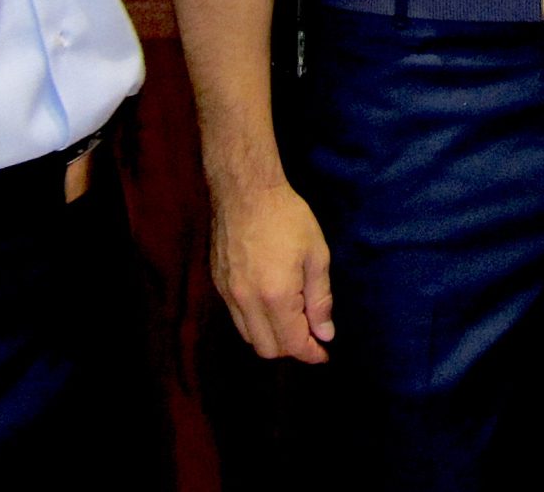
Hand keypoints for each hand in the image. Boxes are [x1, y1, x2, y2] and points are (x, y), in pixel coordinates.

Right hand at [212, 181, 335, 362]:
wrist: (246, 191)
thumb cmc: (287, 217)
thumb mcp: (317, 255)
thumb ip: (320, 299)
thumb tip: (325, 333)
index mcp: (275, 295)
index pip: (293, 343)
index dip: (312, 353)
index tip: (324, 353)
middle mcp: (246, 301)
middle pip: (267, 349)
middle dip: (291, 348)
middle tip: (311, 334)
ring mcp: (228, 294)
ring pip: (249, 336)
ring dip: (271, 337)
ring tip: (292, 320)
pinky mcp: (218, 284)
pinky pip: (236, 318)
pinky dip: (255, 322)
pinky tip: (270, 304)